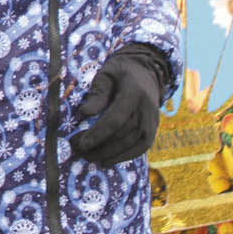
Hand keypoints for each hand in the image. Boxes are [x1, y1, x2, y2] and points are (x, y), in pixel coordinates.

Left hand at [70, 44, 166, 166]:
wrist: (145, 72)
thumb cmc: (119, 73)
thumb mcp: (105, 76)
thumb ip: (96, 95)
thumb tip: (83, 115)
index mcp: (134, 93)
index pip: (115, 119)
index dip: (98, 134)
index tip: (81, 143)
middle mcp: (147, 109)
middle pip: (123, 135)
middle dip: (100, 146)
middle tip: (79, 150)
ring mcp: (152, 121)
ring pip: (132, 144)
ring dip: (109, 155)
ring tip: (89, 157)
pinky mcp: (153, 129)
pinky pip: (141, 148)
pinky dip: (123, 157)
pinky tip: (106, 161)